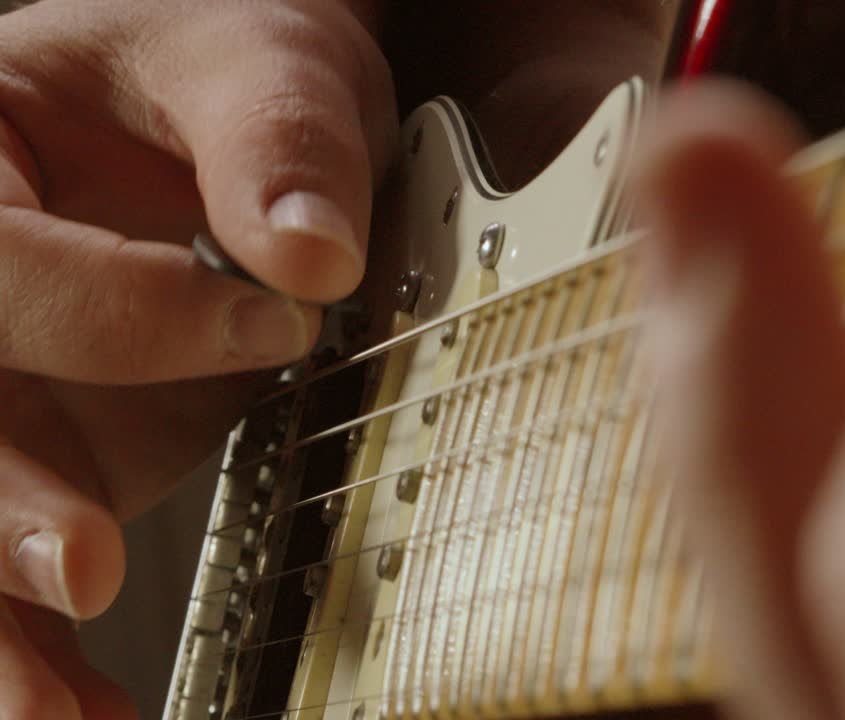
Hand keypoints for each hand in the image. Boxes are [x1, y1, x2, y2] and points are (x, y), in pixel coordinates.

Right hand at [0, 1, 394, 716]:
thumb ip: (276, 141)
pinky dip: (41, 648)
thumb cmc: (225, 63)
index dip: (120, 306)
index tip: (272, 319)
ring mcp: (4, 383)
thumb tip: (310, 258)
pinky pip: (17, 560)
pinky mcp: (52, 450)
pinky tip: (85, 710)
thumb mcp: (254, 57)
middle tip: (83, 567)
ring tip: (58, 712)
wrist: (238, 110)